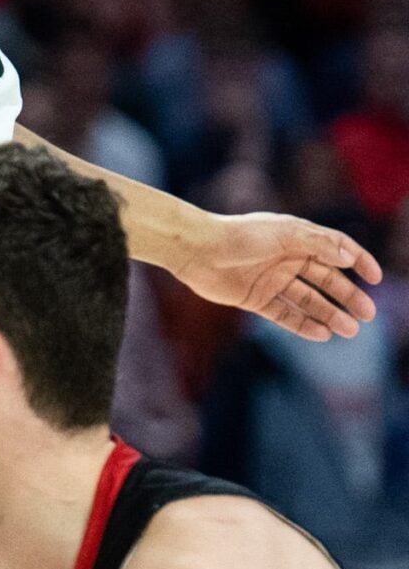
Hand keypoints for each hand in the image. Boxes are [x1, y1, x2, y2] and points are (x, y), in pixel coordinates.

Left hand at [173, 209, 379, 340]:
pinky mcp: (255, 299)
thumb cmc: (238, 236)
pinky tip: (321, 334)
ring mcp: (272, 280)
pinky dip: (302, 325)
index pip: (336, 249)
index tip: (374, 278)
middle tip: (367, 314)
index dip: (358, 261)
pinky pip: (284, 314)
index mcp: (297, 238)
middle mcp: (287, 259)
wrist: (195, 250)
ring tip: (349, 330)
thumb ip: (317, 244)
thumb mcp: (282, 234)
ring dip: (328, 314)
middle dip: (347, 297)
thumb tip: (348, 258)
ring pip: (308, 300)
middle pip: (326, 280)